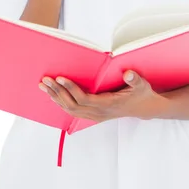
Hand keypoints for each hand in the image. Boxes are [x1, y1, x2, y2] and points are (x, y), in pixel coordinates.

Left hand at [38, 70, 159, 122]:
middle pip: (72, 105)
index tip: (60, 78)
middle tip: (45, 80)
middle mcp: (98, 112)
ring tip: (44, 86)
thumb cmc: (142, 94)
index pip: (84, 99)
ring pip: (70, 110)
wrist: (144, 108)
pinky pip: (73, 111)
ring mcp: (94, 115)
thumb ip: (135, 80)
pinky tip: (53, 94)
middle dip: (57, 92)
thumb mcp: (142, 86)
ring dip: (56, 97)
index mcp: (108, 105)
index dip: (71, 89)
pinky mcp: (92, 114)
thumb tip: (129, 74)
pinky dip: (61, 102)